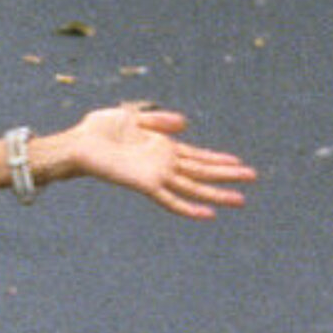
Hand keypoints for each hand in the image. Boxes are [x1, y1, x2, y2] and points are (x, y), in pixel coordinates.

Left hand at [59, 103, 255, 219]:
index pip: (197, 156)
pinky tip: (209, 214)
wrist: (78, 144)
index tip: (238, 162)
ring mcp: (156, 175)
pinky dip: (189, 208)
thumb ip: (160, 120)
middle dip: (227, 175)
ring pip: (193, 187)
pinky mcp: (146, 184)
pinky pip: (171, 200)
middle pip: (201, 172)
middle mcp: (162, 164)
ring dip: (217, 193)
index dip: (217, 159)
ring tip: (241, 200)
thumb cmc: (99, 131)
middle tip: (253, 178)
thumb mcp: (135, 117)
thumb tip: (186, 124)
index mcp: (162, 148)